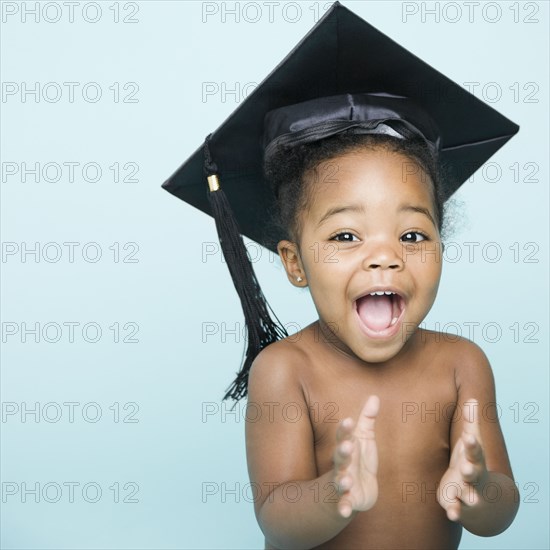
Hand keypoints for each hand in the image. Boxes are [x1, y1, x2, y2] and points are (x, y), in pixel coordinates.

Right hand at [332, 395, 379, 517]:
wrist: (350, 491)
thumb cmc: (357, 461)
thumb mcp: (364, 440)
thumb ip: (367, 420)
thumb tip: (374, 396)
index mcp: (347, 448)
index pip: (344, 436)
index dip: (345, 430)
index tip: (349, 421)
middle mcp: (341, 465)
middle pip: (340, 457)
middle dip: (342, 452)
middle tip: (347, 446)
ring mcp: (341, 483)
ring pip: (339, 481)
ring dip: (342, 481)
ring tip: (346, 480)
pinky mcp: (346, 501)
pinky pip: (343, 505)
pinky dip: (343, 508)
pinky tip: (344, 512)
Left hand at [438, 399, 488, 521]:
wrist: (482, 496)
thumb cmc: (471, 460)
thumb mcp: (472, 442)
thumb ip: (471, 422)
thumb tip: (473, 398)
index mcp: (474, 458)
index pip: (474, 450)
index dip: (472, 444)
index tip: (468, 437)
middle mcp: (474, 476)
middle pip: (474, 473)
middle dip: (471, 470)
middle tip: (467, 469)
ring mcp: (468, 492)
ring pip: (469, 494)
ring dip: (466, 495)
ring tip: (466, 496)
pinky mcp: (458, 504)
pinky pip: (458, 510)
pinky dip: (455, 511)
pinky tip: (452, 513)